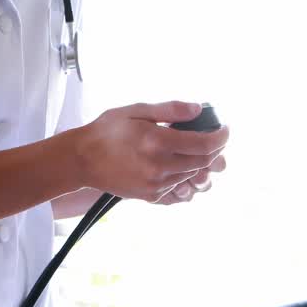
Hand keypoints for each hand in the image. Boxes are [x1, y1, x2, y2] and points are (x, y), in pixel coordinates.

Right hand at [74, 102, 229, 202]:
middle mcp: (159, 166)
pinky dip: (186, 177)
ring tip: (195, 148)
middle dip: (215, 149)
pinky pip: (179, 189)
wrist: (81, 160)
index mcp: (157, 142)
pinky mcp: (151, 196)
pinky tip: (180, 165)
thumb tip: (198, 110)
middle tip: (215, 138)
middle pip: (203, 161)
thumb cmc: (106, 131)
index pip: (205, 144)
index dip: (222, 137)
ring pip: (192, 175)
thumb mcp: (136, 110)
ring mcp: (156, 184)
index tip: (226, 129)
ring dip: (200, 162)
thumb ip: (170, 110)